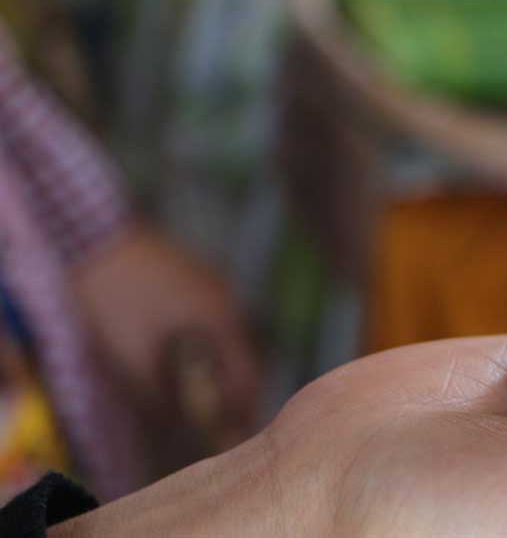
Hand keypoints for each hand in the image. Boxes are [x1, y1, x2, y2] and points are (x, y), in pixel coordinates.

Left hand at [72, 225, 260, 456]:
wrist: (94, 236)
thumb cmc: (116, 297)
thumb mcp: (133, 356)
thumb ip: (157, 397)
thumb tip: (172, 428)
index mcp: (221, 318)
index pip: (247, 374)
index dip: (243, 409)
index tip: (237, 435)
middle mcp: (228, 299)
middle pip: (247, 355)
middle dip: (240, 391)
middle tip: (232, 422)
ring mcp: (215, 284)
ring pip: (233, 337)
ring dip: (228, 369)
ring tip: (218, 398)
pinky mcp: (199, 278)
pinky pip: (220, 321)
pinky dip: (217, 348)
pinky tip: (200, 362)